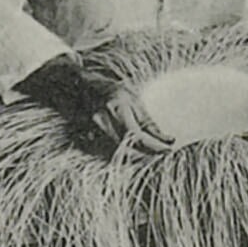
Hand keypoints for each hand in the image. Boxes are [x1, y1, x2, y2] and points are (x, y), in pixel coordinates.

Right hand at [15, 58, 171, 156]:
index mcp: (115, 108)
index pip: (138, 136)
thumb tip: (165, 139)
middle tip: (162, 151)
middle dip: (148, 155)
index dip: (155, 145)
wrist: (78, 88)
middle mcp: (102, 123)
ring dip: (137, 158)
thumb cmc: (108, 90)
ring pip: (119, 157)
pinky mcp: (87, 142)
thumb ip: (147, 120)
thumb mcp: (131, 98)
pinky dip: (124, 157)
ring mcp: (91, 134)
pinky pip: (109, 156)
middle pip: (129, 151)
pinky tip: (135, 153)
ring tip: (151, 153)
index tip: (169, 147)